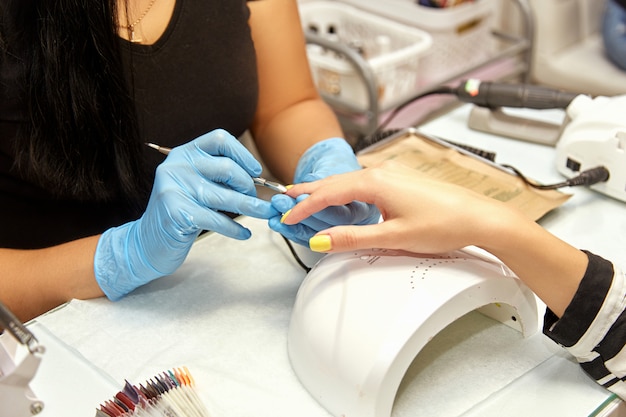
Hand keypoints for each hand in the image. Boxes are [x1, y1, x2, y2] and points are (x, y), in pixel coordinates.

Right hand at [94, 129, 278, 299]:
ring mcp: (174, 189)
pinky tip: (245, 234)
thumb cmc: (181, 212)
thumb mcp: (196, 185)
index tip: (256, 171)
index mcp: (183, 154)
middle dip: (248, 186)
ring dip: (251, 207)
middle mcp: (177, 166)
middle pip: (226, 168)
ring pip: (225, 196)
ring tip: (264, 214)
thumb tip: (258, 179)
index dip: (242, 153)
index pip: (219, 139)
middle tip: (256, 200)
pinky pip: (217, 220)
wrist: (147, 241)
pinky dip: (236, 229)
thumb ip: (219, 177)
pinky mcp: (176, 214)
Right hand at [279, 160, 519, 252]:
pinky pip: (363, 182)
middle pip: (334, 181)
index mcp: (374, 182)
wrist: (479, 217)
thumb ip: (353, 238)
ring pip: (348, 180)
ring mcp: (392, 174)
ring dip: (326, 190)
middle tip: (285, 199)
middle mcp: (381, 172)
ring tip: (308, 199)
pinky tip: (345, 200)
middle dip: (308, 192)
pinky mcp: (401, 181)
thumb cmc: (444, 224)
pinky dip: (345, 190)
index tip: (286, 217)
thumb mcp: (393, 237)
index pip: (327, 194)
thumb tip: (320, 240)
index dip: (303, 207)